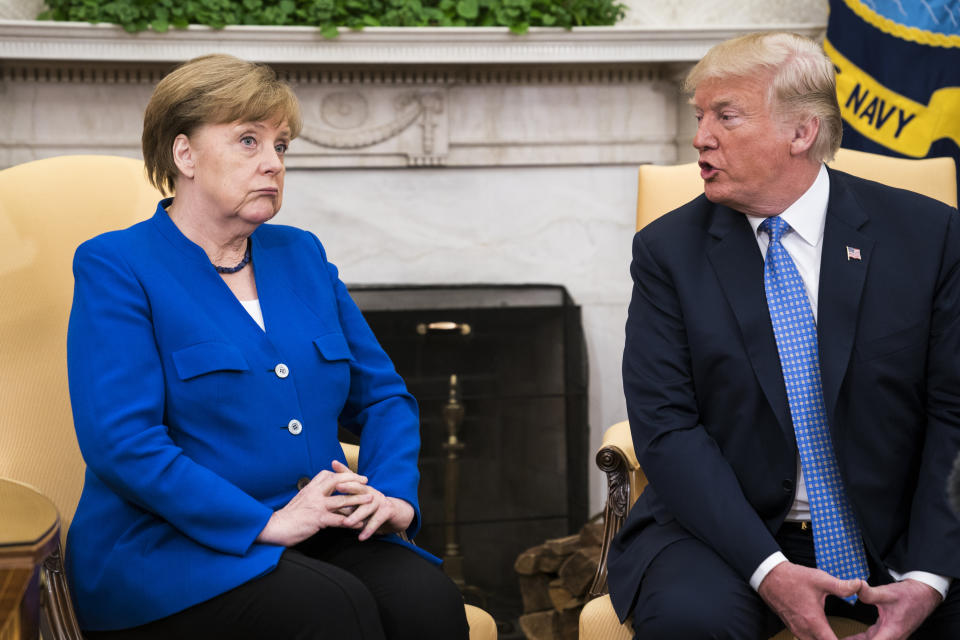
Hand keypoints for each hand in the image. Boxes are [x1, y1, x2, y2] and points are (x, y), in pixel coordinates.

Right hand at [256, 466, 372, 546]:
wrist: (275, 527)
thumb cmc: (288, 516)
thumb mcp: (300, 499)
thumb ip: (312, 494)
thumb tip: (322, 492)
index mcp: (310, 488)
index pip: (328, 474)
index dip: (341, 474)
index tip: (352, 475)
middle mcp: (314, 494)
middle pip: (337, 481)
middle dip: (354, 480)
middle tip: (366, 481)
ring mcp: (317, 506)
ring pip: (341, 500)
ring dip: (358, 499)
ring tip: (370, 499)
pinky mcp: (318, 520)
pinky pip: (339, 520)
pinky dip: (351, 522)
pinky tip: (360, 524)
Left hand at [331, 460, 414, 540]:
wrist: (396, 512)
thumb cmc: (371, 505)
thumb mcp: (358, 499)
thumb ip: (344, 495)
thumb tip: (327, 492)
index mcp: (361, 487)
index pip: (350, 478)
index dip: (342, 471)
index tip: (332, 465)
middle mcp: (370, 492)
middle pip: (359, 488)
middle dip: (349, 486)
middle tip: (338, 487)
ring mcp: (379, 501)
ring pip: (366, 508)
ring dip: (356, 515)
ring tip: (346, 523)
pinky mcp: (387, 511)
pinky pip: (376, 521)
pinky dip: (369, 530)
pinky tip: (361, 537)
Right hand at [759, 561, 861, 639]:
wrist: (769, 577)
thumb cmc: (793, 578)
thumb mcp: (820, 579)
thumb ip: (841, 586)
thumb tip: (860, 586)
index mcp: (814, 621)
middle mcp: (804, 630)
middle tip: (849, 639)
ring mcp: (796, 630)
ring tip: (834, 637)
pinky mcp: (792, 628)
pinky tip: (823, 635)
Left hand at [846, 580, 940, 639]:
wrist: (924, 594)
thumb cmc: (908, 595)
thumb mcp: (887, 592)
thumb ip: (869, 593)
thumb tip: (855, 586)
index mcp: (892, 632)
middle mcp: (892, 637)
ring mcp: (890, 635)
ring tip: (837, 639)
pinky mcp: (887, 631)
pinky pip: (871, 639)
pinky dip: (859, 639)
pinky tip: (848, 638)